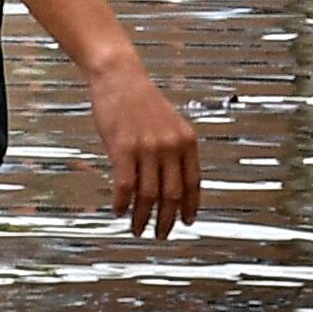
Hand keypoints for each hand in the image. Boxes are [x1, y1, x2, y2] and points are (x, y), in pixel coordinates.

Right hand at [86, 57, 202, 238]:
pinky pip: (125, 186)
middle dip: (167, 219)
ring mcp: (147, 148)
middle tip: (162, 234)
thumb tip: (173, 182)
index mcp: (187, 141)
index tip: (187, 221)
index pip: (194, 183)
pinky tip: (118, 211)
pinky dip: (122, 203)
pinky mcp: (123, 148)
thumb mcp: (170, 123)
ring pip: (148, 195)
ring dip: (143, 217)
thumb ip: (174, 150)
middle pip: (172, 194)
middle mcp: (170, 147)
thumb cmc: (141, 100)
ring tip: (138, 229)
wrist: (119, 76)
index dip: (190, 206)